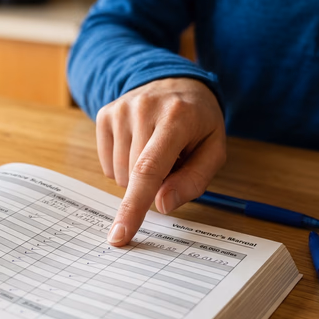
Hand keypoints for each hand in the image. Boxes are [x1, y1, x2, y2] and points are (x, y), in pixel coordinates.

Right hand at [96, 77, 225, 245]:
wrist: (176, 83)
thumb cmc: (198, 124)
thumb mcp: (213, 151)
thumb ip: (193, 181)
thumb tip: (161, 205)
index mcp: (176, 118)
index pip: (148, 169)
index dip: (134, 206)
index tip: (120, 235)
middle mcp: (143, 109)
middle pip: (132, 177)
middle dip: (152, 185)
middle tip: (172, 161)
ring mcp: (120, 109)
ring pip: (118, 174)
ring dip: (137, 175)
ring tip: (156, 150)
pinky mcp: (104, 114)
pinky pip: (107, 165)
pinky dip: (123, 166)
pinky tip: (139, 145)